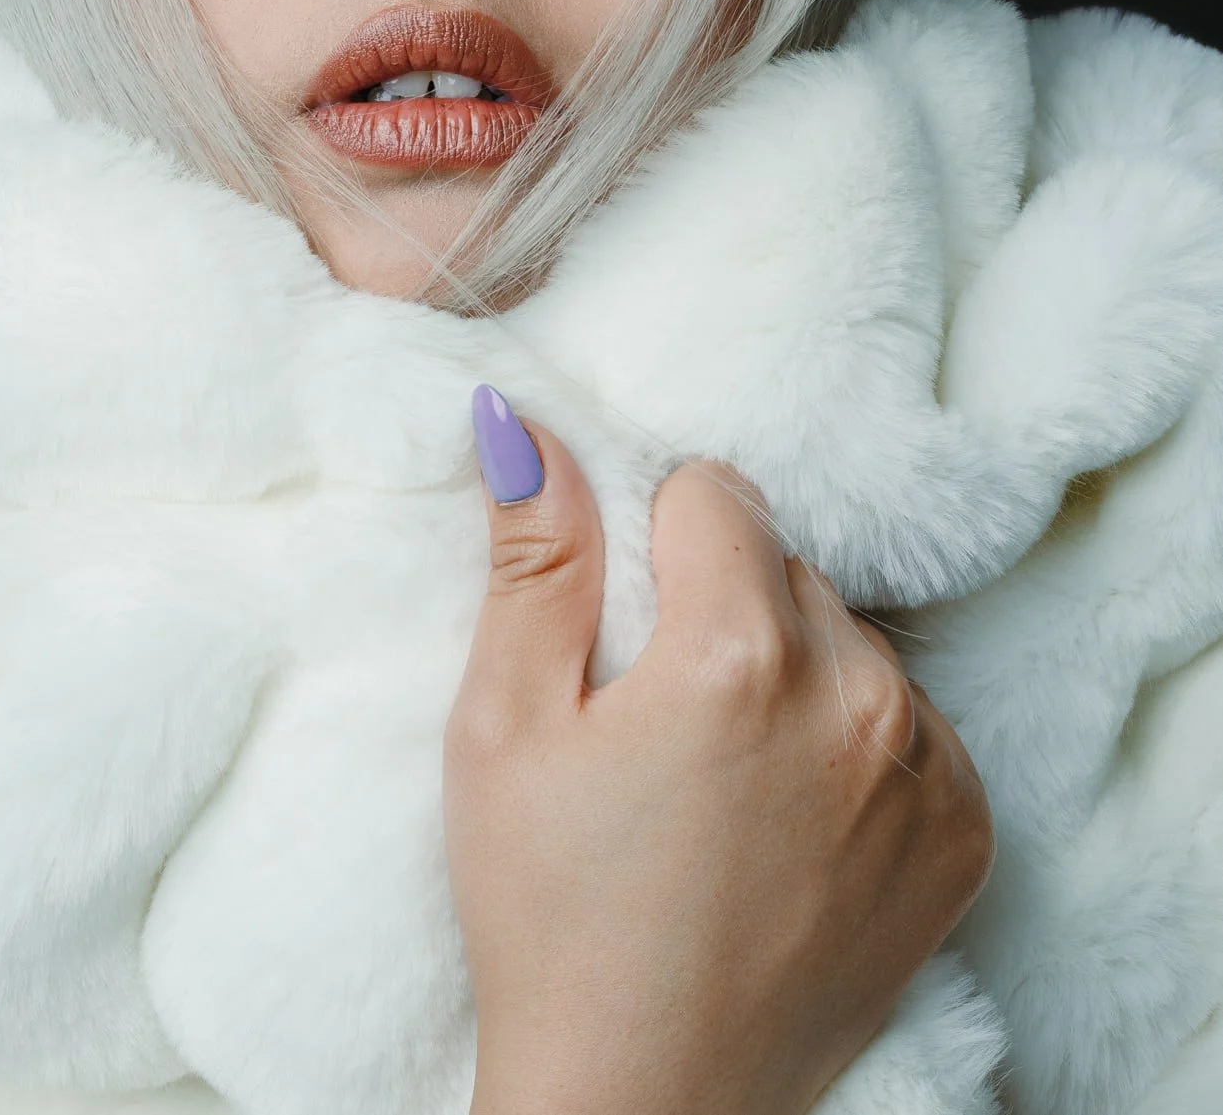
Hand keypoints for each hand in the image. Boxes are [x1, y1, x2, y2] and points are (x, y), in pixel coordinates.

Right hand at [445, 400, 993, 1114]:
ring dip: (794, 670)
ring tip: (723, 775)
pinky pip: (908, 717)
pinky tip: (789, 815)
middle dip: (723, 606)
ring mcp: (927, 768)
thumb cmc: (550, 911)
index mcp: (739, 653)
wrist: (641, 1099)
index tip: (623, 634)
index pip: (716, 493)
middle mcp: (860, 696)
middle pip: (785, 565)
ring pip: (848, 636)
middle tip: (661, 717)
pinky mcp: (965, 831)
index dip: (651, 547)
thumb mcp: (504, 725)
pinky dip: (853, 740)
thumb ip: (537, 559)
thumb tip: (522, 422)